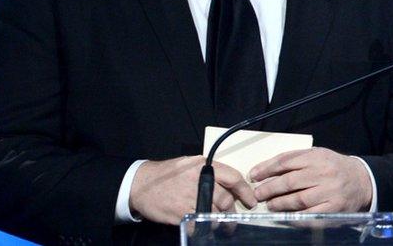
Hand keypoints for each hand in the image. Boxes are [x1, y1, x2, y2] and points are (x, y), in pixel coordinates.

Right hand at [129, 156, 255, 224]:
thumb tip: (230, 184)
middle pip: (226, 200)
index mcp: (203, 166)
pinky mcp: (180, 214)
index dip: (245, 191)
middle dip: (232, 212)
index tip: (251, 201)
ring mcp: (189, 198)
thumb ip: (209, 171)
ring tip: (219, 224)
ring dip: (219, 222)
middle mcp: (199, 181)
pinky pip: (200, 225)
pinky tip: (201, 226)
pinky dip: (203, 228)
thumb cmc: (168, 174)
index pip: (233, 178)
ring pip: (215, 214)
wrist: (141, 184)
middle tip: (233, 218)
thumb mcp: (190, 164)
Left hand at [249, 147, 371, 211]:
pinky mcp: (334, 209)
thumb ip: (293, 159)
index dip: (267, 169)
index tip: (253, 176)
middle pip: (290, 182)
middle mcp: (324, 173)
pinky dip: (295, 217)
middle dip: (270, 188)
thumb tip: (263, 170)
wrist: (361, 180)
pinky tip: (285, 217)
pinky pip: (310, 216)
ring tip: (270, 205)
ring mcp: (330, 192)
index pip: (286, 162)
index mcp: (317, 157)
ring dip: (280, 204)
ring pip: (298, 200)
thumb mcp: (316, 155)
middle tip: (258, 194)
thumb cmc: (333, 167)